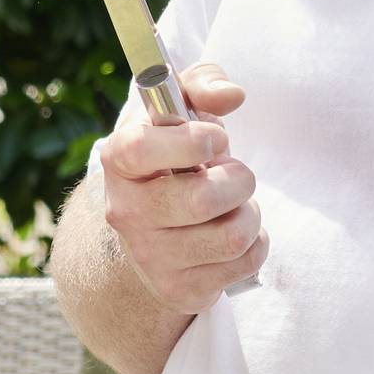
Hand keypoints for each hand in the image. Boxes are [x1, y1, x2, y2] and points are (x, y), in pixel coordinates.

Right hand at [94, 61, 265, 314]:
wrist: (151, 229)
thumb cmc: (173, 156)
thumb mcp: (180, 109)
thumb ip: (203, 84)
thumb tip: (232, 95)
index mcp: (118, 160)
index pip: (142, 149)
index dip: (191, 141)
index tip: (215, 139)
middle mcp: (126, 213)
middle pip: (202, 200)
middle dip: (238, 180)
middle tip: (232, 175)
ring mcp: (151, 257)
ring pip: (232, 235)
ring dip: (249, 213)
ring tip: (233, 206)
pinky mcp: (180, 290)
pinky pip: (245, 262)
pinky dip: (255, 243)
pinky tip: (232, 232)